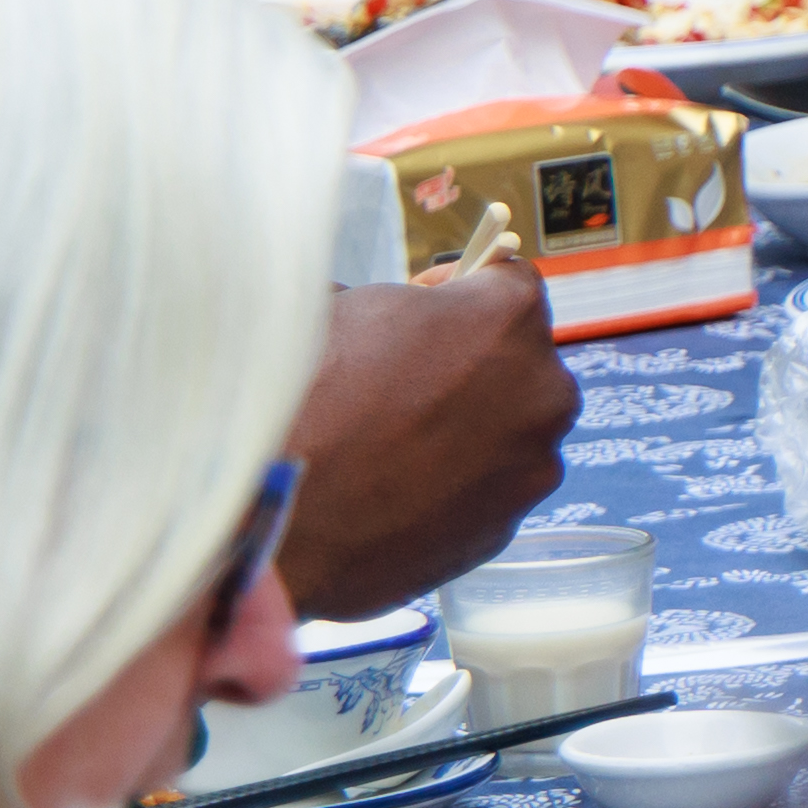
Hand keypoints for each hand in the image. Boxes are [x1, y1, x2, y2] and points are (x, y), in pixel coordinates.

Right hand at [282, 267, 573, 610]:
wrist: (265, 524)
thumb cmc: (294, 406)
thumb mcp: (333, 311)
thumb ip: (392, 300)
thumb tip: (400, 307)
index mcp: (506, 318)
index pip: (508, 280)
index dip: (460, 289)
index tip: (424, 305)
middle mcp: (542, 389)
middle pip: (515, 359)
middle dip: (466, 363)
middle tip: (397, 382)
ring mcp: (532, 464)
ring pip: (506, 430)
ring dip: (462, 429)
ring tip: (384, 446)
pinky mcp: (508, 527)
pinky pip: (486, 491)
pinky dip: (451, 486)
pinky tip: (389, 492)